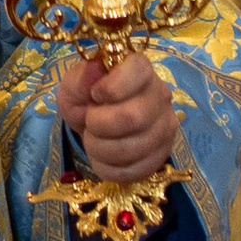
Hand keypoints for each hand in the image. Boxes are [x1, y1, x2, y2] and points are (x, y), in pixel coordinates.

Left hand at [56, 50, 173, 183]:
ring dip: (99, 149)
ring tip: (94, 139)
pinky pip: (133, 171)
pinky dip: (107, 168)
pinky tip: (104, 156)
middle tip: (89, 122)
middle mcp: (161, 96)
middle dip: (98, 125)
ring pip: (131, 149)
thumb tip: (94, 70)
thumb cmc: (86, 99)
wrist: (94, 125)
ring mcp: (166, 127)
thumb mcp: (74, 85)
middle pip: (132, 118)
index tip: (95, 95)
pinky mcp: (162, 155)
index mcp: (141, 70)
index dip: (111, 88)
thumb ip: (81, 79)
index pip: (138, 71)